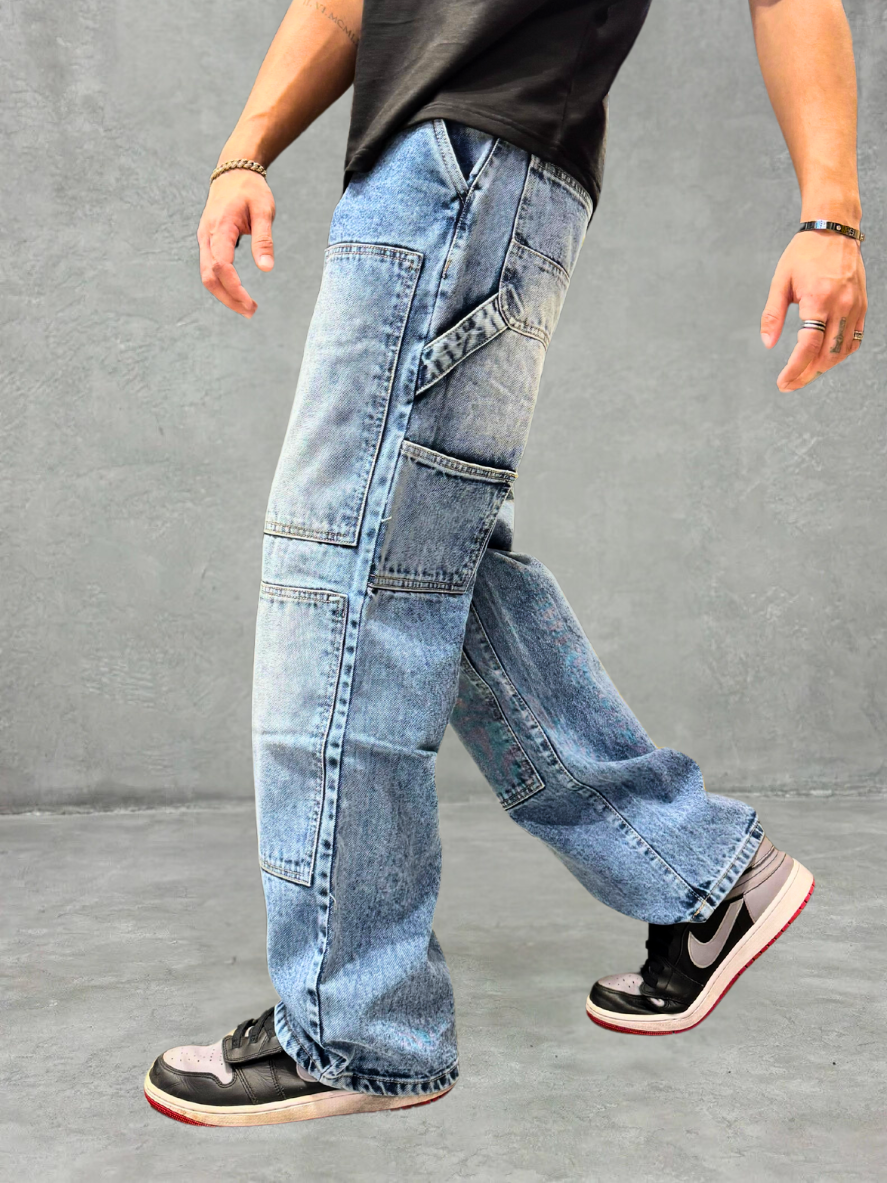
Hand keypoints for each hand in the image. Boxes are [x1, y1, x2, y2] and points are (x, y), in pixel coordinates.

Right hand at [197, 170, 275, 316]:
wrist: (233, 172)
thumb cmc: (250, 190)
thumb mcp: (264, 210)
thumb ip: (264, 239)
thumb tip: (267, 268)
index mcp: (220, 227)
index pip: (221, 265)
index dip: (234, 287)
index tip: (250, 302)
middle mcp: (207, 235)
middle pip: (210, 276)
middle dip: (229, 298)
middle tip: (251, 312)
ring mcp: (204, 239)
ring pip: (207, 276)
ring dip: (225, 295)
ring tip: (247, 308)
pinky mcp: (207, 242)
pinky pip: (210, 269)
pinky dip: (222, 285)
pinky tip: (237, 293)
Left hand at [760, 229, 866, 390]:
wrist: (834, 229)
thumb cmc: (803, 253)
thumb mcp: (780, 282)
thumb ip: (773, 315)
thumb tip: (768, 343)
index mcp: (818, 299)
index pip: (808, 347)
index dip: (794, 370)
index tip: (782, 383)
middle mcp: (841, 305)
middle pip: (826, 355)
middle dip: (806, 374)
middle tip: (789, 383)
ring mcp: (855, 306)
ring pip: (842, 351)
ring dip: (823, 367)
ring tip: (804, 372)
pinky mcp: (862, 305)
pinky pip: (855, 339)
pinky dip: (840, 354)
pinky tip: (825, 358)